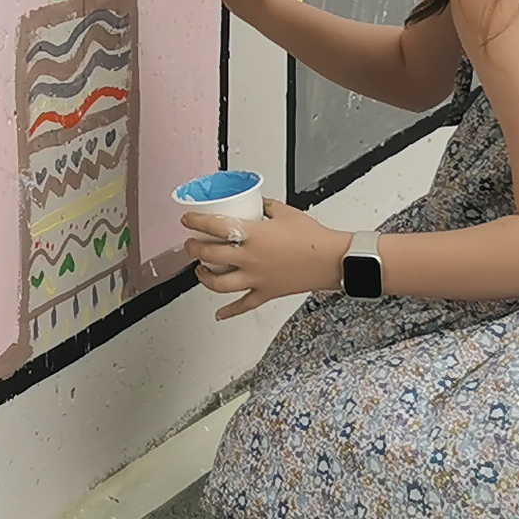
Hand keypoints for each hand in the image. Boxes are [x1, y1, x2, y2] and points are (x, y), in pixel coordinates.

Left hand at [182, 203, 347, 317]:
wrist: (331, 260)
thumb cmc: (312, 237)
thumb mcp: (285, 212)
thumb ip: (265, 207)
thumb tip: (255, 203)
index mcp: (253, 235)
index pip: (215, 226)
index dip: (196, 222)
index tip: (187, 220)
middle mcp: (250, 258)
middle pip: (210, 255)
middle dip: (194, 249)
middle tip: (190, 244)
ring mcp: (256, 278)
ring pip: (219, 283)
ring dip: (204, 277)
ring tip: (199, 270)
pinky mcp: (266, 293)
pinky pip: (243, 305)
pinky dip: (229, 311)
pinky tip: (219, 314)